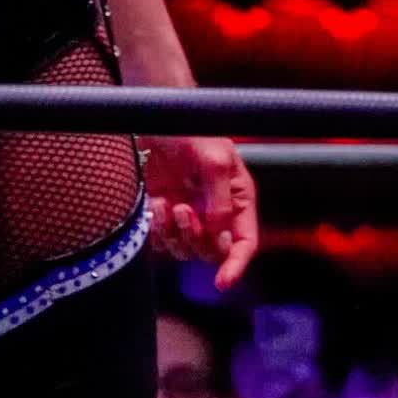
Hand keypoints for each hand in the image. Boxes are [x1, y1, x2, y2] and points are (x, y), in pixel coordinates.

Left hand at [144, 134, 258, 289]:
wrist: (153, 115)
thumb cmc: (190, 129)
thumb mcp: (214, 160)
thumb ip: (220, 200)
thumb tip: (218, 234)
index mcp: (237, 199)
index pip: (244, 243)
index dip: (237, 265)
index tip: (222, 282)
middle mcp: (214, 212)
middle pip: (213, 252)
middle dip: (196, 238)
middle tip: (181, 210)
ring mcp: (187, 214)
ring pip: (185, 250)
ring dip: (174, 235)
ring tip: (165, 204)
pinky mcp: (162, 213)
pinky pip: (161, 241)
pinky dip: (157, 231)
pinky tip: (154, 205)